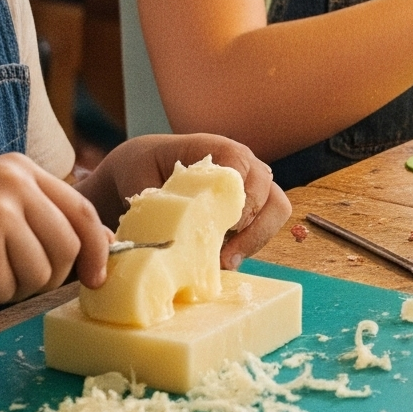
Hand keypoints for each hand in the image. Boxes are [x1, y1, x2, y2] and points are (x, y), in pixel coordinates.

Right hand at [0, 154, 106, 302]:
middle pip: (66, 248)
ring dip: (12, 287)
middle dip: (50, 277)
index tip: (97, 276)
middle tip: (16, 280)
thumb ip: (39, 213)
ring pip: (38, 274)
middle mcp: (14, 187)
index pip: (82, 211)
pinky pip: (4, 290)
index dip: (96, 248)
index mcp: (22, 171)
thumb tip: (100, 245)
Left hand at [77, 133, 292, 281]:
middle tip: (224, 255)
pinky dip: (250, 246)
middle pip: (268, 190)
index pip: (240, 163)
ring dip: (255, 239)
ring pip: (275, 209)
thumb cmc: (142, 168)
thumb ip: (151, 198)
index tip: (222, 223)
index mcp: (216, 148)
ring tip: (226, 263)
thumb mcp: (137, 178)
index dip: (237, 193)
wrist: (143, 171)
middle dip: (251, 227)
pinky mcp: (249, 208)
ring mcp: (250, 186)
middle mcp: (242, 164)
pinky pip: (265, 226)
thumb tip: (160, 229)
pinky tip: (223, 261)